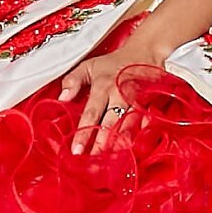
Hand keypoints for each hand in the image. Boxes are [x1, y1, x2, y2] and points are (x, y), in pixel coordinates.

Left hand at [52, 17, 182, 155]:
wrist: (145, 51)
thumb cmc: (115, 62)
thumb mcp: (89, 65)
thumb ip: (73, 80)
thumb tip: (62, 97)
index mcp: (103, 86)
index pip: (91, 114)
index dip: (84, 133)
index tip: (77, 150)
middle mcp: (120, 95)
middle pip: (110, 124)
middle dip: (101, 144)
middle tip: (93, 161)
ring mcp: (136, 100)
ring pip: (127, 126)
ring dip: (119, 143)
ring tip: (111, 159)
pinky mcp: (149, 103)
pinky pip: (144, 122)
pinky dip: (139, 136)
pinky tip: (133, 148)